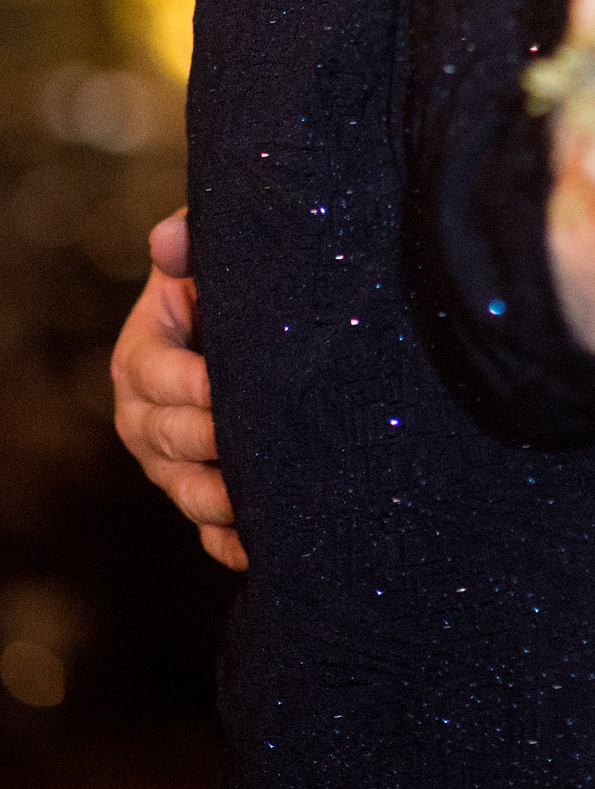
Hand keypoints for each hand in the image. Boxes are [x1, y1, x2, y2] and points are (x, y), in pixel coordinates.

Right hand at [111, 210, 247, 572]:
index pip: (156, 376)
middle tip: (253, 442)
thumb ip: (190, 242)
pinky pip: (208, 532)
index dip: (189, 382)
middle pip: (169, 438)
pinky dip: (230, 542)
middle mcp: (144, 418)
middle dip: (208, 442)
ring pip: (185, 491)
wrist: (251, 329)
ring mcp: (170, 466)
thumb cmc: (225, 287)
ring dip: (219, 501)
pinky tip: (261, 546)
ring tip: (256, 503)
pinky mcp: (200, 498)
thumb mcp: (208, 257)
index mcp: (140, 358)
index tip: (222, 384)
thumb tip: (167, 242)